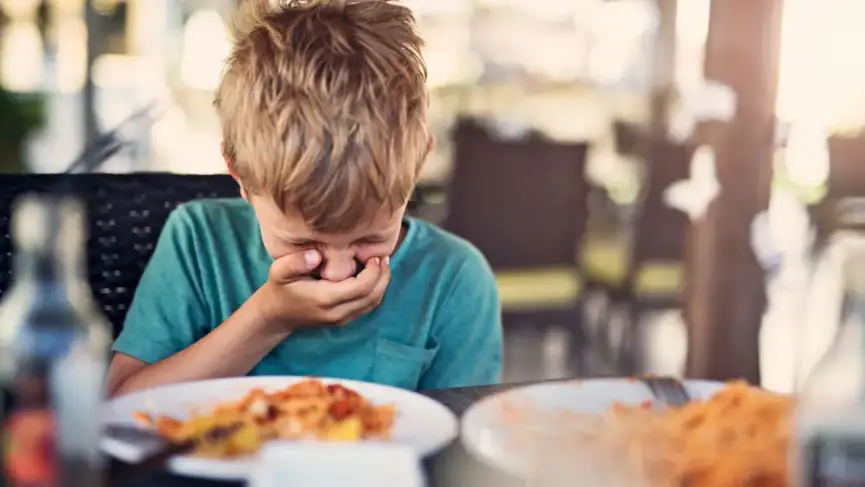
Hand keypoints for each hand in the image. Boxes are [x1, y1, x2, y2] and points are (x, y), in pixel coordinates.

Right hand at [255, 249, 390, 327]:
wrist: (277, 315)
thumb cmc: (280, 289)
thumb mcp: (279, 271)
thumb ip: (296, 262)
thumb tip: (318, 255)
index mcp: (325, 299)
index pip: (362, 287)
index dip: (373, 271)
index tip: (372, 255)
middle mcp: (337, 312)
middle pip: (373, 296)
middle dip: (383, 276)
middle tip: (383, 257)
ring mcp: (342, 319)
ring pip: (373, 303)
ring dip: (381, 284)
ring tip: (381, 264)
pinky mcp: (344, 320)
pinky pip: (367, 306)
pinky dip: (375, 291)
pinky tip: (372, 275)